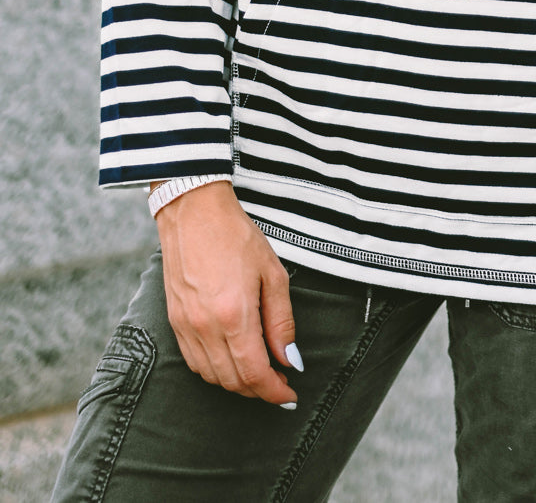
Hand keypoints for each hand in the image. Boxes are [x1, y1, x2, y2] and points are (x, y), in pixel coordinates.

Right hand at [154, 180, 299, 406]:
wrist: (193, 212)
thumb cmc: (236, 236)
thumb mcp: (272, 273)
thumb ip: (281, 321)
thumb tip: (290, 359)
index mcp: (233, 315)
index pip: (254, 373)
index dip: (274, 392)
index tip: (289, 395)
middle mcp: (205, 327)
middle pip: (233, 381)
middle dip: (259, 390)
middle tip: (279, 382)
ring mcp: (185, 326)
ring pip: (212, 377)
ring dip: (237, 383)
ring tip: (258, 372)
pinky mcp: (174, 321)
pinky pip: (194, 363)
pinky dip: (215, 371)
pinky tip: (231, 360)